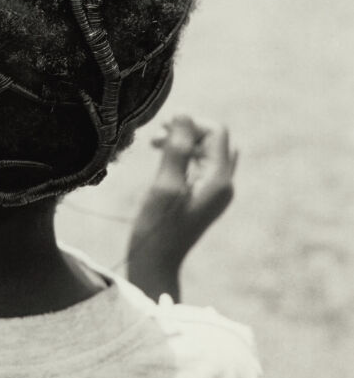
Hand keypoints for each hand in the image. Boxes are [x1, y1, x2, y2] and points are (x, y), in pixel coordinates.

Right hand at [127, 116, 237, 300]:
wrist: (156, 264)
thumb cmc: (157, 226)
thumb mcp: (165, 183)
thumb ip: (177, 147)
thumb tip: (184, 113)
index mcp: (220, 179)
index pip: (216, 131)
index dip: (191, 122)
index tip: (162, 128)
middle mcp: (224, 183)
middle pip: (214, 139)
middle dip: (187, 131)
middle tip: (155, 137)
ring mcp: (216, 191)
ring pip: (206, 151)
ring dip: (182, 142)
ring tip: (154, 145)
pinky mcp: (204, 197)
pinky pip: (200, 165)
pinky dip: (182, 156)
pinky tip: (161, 161)